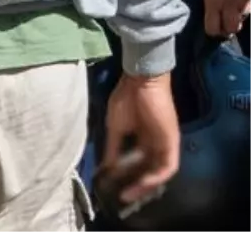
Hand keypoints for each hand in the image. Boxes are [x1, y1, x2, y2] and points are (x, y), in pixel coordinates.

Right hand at [102, 73, 179, 203]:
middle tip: (123, 196)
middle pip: (148, 171)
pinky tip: (143, 182)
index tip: (112, 185)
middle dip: (136, 186)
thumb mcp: (115, 128)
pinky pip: (168, 166)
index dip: (126, 176)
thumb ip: (112, 148)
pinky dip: (157, 177)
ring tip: (131, 193)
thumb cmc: (126, 99)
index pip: (137, 164)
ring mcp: (165, 143)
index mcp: (142, 139)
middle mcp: (155, 144)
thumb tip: (106, 167)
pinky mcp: (171, 142)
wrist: (140, 81)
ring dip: (146, 185)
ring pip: (159, 172)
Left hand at [200, 0, 250, 36]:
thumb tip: (214, 12)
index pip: (213, 28)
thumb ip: (211, 0)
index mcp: (213, 1)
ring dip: (241, 12)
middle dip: (229, 27)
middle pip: (232, 28)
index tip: (214, 28)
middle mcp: (231, 4)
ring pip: (245, 16)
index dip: (213, 30)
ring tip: (237, 2)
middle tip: (227, 21)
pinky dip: (250, 2)